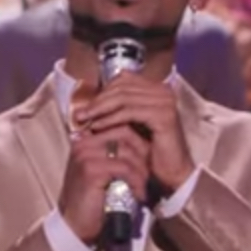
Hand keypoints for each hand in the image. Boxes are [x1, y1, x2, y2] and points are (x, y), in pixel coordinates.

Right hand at [57, 123, 150, 244]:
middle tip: (149, 174)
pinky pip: (125, 168)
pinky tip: (139, 194)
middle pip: (125, 134)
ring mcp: (85, 155)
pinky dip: (137, 182)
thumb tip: (145, 143)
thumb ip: (116, 155)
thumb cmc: (94, 200)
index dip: (140, 142)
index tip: (149, 161)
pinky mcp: (91, 170)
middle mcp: (83, 143)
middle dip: (143, 154)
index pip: (120, 127)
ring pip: (127, 152)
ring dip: (142, 171)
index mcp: (85, 140)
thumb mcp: (105, 172)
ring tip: (144, 186)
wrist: (76, 226)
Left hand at [72, 73, 194, 194]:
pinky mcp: (163, 115)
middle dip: (97, 100)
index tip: (85, 106)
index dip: (102, 91)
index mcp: (157, 88)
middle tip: (79, 113)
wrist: (172, 171)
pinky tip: (98, 126)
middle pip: (122, 86)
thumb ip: (117, 109)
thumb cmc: (150, 150)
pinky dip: (110, 118)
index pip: (123, 79)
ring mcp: (165, 101)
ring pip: (123, 97)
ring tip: (84, 120)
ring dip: (100, 109)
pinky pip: (129, 112)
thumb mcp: (132, 124)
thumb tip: (89, 103)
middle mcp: (163, 90)